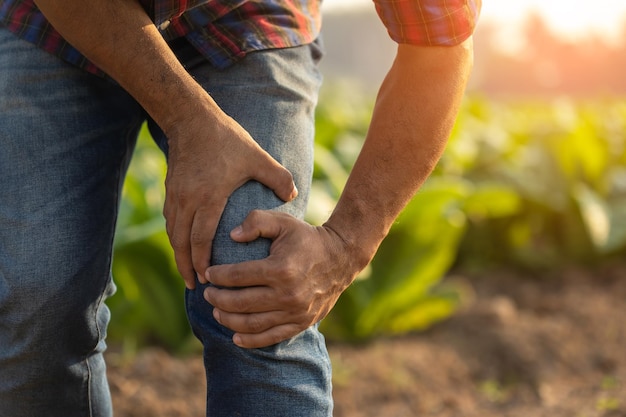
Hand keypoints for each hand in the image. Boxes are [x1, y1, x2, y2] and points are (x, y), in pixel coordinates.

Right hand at [163, 111, 297, 289]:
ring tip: (187, 272)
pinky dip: (175, 237)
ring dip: (179, 255)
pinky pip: (170, 221)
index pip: (201, 239)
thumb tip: (293, 196)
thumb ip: (278, 177)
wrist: (191, 119)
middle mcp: (187, 201)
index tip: (208, 278)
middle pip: (182, 243)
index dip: (203, 262)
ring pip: (173, 233)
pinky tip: (182, 245)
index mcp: (208, 197)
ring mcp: (176, 195)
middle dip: (187, 267)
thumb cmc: (226, 139)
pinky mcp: (171, 189)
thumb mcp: (257, 157)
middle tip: (195, 286)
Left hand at [203, 210, 361, 347]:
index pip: (238, 276)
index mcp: (280, 268)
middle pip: (241, 303)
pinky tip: (235, 336)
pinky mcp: (301, 323)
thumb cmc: (306, 238)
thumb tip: (232, 236)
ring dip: (228, 320)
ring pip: (252, 324)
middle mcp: (288, 294)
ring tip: (216, 311)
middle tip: (208, 294)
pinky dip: (250, 340)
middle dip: (218, 300)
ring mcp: (295, 312)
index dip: (217, 276)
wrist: (341, 258)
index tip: (208, 274)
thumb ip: (256, 221)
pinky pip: (271, 337)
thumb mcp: (283, 221)